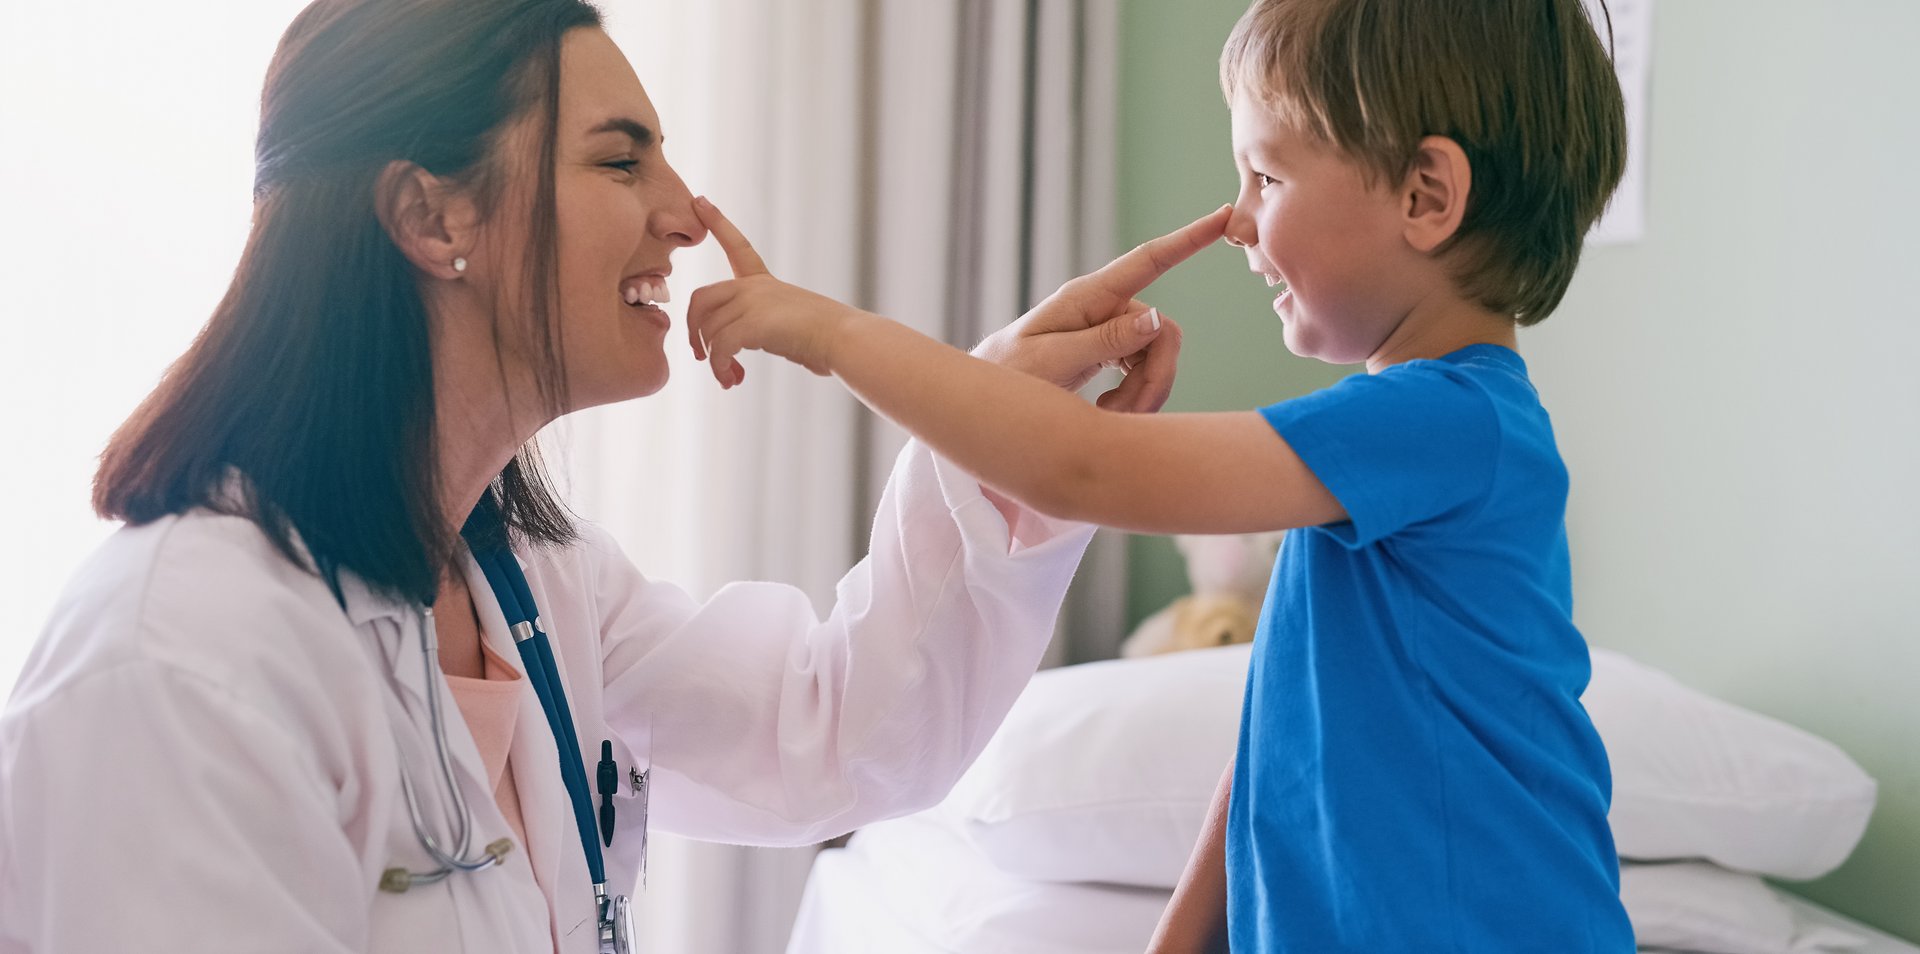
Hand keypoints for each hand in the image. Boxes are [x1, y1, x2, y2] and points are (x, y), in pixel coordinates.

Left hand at [684, 196, 864, 387]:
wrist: (846, 340)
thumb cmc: (828, 340)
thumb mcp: (792, 325)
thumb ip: (767, 330)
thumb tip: (753, 356)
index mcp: (766, 283)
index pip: (738, 245)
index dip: (717, 222)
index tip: (700, 200)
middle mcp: (756, 287)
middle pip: (701, 298)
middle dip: (693, 329)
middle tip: (700, 355)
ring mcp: (754, 302)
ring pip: (709, 328)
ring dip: (713, 359)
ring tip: (728, 378)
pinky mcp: (753, 323)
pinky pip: (720, 346)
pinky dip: (720, 367)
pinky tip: (730, 380)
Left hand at [973, 204, 1231, 412]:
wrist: (986, 398)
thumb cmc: (1008, 376)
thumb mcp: (1053, 360)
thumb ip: (1105, 340)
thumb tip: (1158, 318)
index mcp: (1086, 297)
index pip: (1147, 260)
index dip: (1188, 239)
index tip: (1225, 215)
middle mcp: (1102, 306)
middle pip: (1163, 332)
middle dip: (1154, 378)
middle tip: (1126, 413)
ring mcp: (1108, 328)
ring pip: (1158, 356)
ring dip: (1143, 393)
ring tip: (1108, 414)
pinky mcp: (1110, 350)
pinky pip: (1146, 369)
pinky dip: (1136, 396)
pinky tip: (1108, 410)